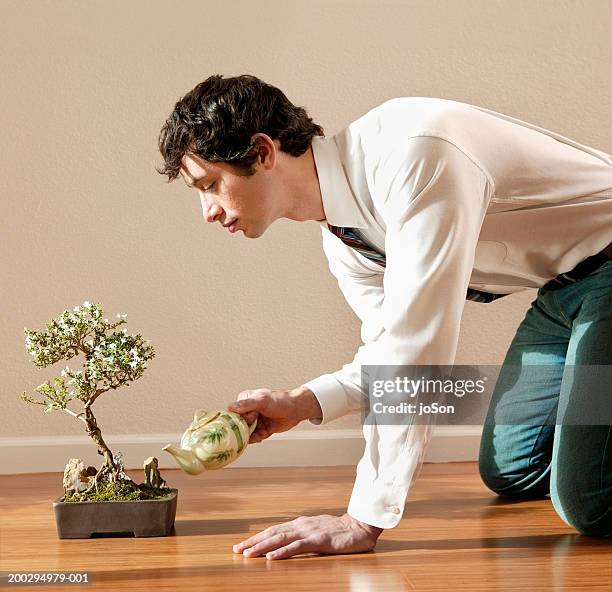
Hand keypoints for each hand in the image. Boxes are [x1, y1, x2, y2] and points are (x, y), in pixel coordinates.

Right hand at [227, 387, 321, 443]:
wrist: (296, 410)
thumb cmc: (280, 401)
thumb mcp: (262, 400)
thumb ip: (246, 404)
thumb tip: (230, 407)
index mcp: (245, 400)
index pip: (234, 413)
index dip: (240, 419)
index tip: (250, 419)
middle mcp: (248, 410)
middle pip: (239, 425)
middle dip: (246, 429)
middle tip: (256, 427)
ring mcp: (254, 420)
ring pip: (245, 433)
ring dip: (252, 436)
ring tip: (261, 432)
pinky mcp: (260, 429)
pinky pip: (254, 437)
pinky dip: (257, 438)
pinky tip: (263, 435)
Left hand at [232, 513, 383, 559]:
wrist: (359, 528)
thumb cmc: (339, 532)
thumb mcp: (317, 532)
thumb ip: (303, 536)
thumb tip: (286, 543)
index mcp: (300, 524)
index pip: (274, 530)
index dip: (257, 538)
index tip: (242, 545)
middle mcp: (301, 525)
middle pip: (272, 533)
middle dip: (253, 542)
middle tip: (236, 550)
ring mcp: (309, 532)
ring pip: (280, 538)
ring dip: (262, 546)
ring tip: (248, 554)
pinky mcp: (318, 540)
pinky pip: (297, 546)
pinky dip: (282, 551)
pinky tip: (271, 556)